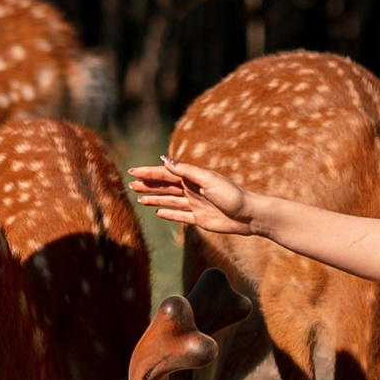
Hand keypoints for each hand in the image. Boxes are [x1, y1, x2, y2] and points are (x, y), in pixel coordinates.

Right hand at [128, 157, 259, 235]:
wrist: (249, 215)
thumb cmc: (231, 194)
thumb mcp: (207, 179)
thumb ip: (186, 171)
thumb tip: (165, 160)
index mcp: (193, 177)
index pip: (166, 173)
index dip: (149, 172)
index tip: (132, 171)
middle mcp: (192, 189)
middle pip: (165, 186)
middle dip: (148, 185)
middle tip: (131, 185)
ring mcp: (195, 204)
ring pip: (169, 200)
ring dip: (154, 198)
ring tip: (139, 199)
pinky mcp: (199, 219)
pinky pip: (180, 216)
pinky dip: (169, 213)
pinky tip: (158, 212)